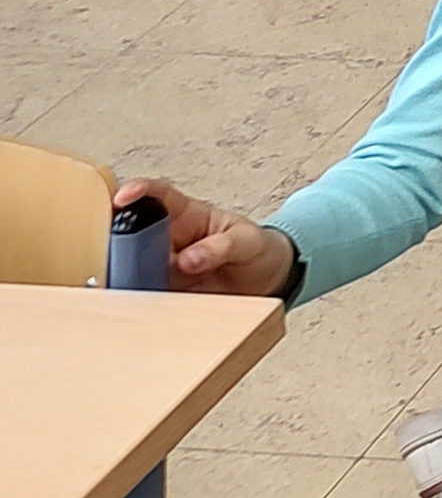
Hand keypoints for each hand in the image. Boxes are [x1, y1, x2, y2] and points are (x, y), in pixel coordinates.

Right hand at [115, 176, 294, 295]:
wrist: (263, 278)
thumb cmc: (253, 248)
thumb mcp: (247, 240)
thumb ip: (220, 246)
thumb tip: (187, 259)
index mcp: (188, 214)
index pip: (159, 195)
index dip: (139, 191)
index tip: (122, 197)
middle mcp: (168, 239)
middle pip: (133, 234)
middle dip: (122, 241)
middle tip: (132, 257)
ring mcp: (164, 266)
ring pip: (133, 267)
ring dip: (131, 275)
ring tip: (148, 284)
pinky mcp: (165, 291)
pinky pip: (146, 295)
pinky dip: (142, 300)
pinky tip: (149, 306)